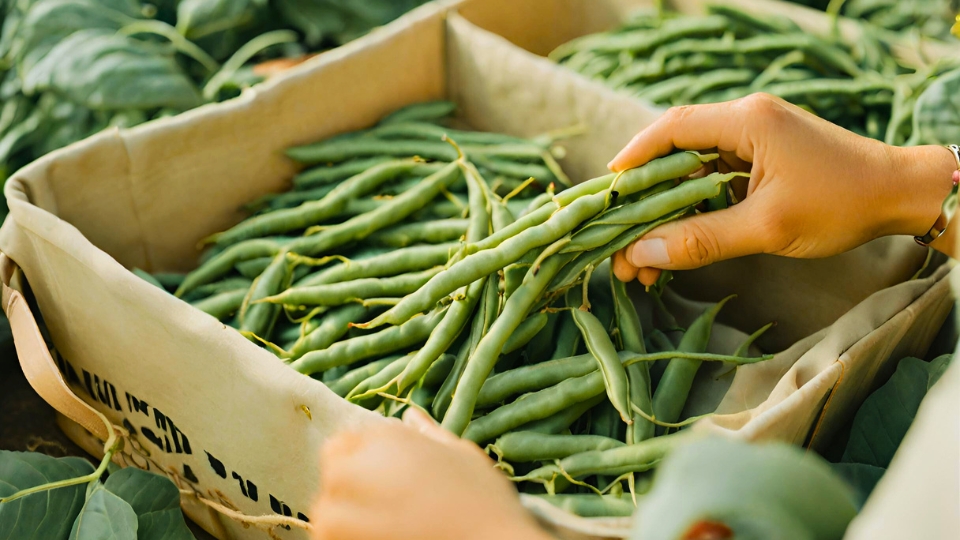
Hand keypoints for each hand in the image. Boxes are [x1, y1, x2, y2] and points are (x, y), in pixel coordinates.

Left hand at [311, 407, 550, 539]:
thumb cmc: (484, 502)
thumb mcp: (462, 455)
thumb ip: (429, 435)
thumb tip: (412, 415)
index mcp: (388, 438)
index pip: (343, 444)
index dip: (360, 462)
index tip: (383, 482)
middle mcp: (359, 466)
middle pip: (333, 473)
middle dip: (349, 488)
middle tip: (385, 508)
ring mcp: (345, 507)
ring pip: (326, 512)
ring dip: (346, 519)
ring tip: (384, 527)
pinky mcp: (340, 538)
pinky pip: (329, 536)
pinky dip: (344, 538)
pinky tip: (378, 538)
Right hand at [609, 93, 956, 285]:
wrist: (902, 196)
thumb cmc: (841, 205)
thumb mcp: (767, 228)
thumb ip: (701, 239)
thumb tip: (642, 256)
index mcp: (746, 121)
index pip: (672, 130)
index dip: (634, 158)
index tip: (608, 190)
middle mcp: (746, 121)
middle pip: (676, 151)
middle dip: (646, 198)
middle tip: (619, 237)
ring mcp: (756, 139)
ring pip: (693, 170)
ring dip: (668, 209)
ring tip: (643, 255)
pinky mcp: (764, 159)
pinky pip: (715, 180)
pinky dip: (693, 209)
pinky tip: (676, 242)